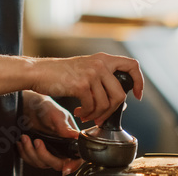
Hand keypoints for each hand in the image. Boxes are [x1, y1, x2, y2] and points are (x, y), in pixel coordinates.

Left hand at [18, 91, 82, 174]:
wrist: (30, 105)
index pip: (76, 159)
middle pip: (57, 164)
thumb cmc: (46, 107)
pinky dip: (24, 153)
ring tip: (25, 138)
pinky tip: (21, 142)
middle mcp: (62, 148)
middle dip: (44, 155)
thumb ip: (65, 127)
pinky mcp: (37, 152)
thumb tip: (76, 136)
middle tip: (37, 141)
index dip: (72, 165)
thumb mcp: (57, 115)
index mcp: (71, 140)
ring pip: (42, 163)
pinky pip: (31, 160)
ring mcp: (49, 151)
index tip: (65, 168)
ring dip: (31, 152)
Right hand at [29, 53, 144, 127]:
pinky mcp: (81, 84)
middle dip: (112, 111)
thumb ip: (103, 79)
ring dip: (97, 115)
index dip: (139, 81)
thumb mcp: (86, 68)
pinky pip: (92, 106)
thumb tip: (121, 101)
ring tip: (87, 116)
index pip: (132, 65)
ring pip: (106, 103)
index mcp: (103, 59)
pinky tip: (79, 112)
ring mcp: (91, 73)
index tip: (137, 95)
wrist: (38, 72)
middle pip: (120, 94)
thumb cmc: (60, 73)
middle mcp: (100, 64)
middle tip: (102, 118)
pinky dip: (86, 113)